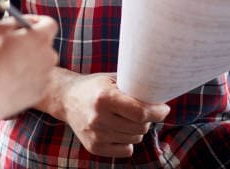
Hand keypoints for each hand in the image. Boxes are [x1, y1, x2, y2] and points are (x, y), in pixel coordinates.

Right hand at [0, 15, 58, 122]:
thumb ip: (15, 21)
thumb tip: (23, 21)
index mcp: (39, 38)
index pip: (49, 23)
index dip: (37, 22)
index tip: (26, 25)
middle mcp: (48, 56)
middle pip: (45, 44)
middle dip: (32, 42)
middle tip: (13, 45)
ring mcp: (46, 76)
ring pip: (41, 62)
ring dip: (30, 60)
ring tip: (8, 66)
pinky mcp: (41, 91)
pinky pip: (37, 78)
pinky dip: (28, 77)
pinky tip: (11, 79)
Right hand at [41, 69, 169, 157]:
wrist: (65, 98)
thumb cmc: (93, 86)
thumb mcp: (110, 79)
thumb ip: (131, 86)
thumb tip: (159, 93)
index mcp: (104, 97)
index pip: (140, 112)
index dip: (157, 111)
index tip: (164, 108)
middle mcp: (98, 117)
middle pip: (140, 127)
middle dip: (147, 119)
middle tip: (140, 109)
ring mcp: (96, 134)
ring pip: (135, 139)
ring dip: (136, 129)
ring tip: (124, 117)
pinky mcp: (94, 147)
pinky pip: (126, 150)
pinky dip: (127, 141)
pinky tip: (117, 128)